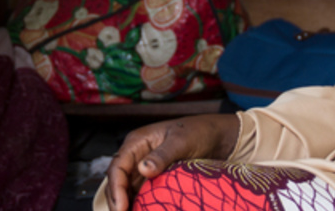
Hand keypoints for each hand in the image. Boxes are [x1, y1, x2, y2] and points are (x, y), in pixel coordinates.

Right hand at [105, 113, 241, 210]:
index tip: (121, 207)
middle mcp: (137, 156)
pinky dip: (138, 205)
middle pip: (117, 181)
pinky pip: (141, 194)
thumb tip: (144, 169)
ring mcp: (145, 169)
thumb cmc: (199, 132)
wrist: (218, 137)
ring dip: (126, 205)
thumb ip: (162, 155)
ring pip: (127, 190)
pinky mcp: (155, 179)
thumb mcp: (181, 141)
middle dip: (117, 201)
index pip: (117, 167)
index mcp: (137, 142)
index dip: (115, 188)